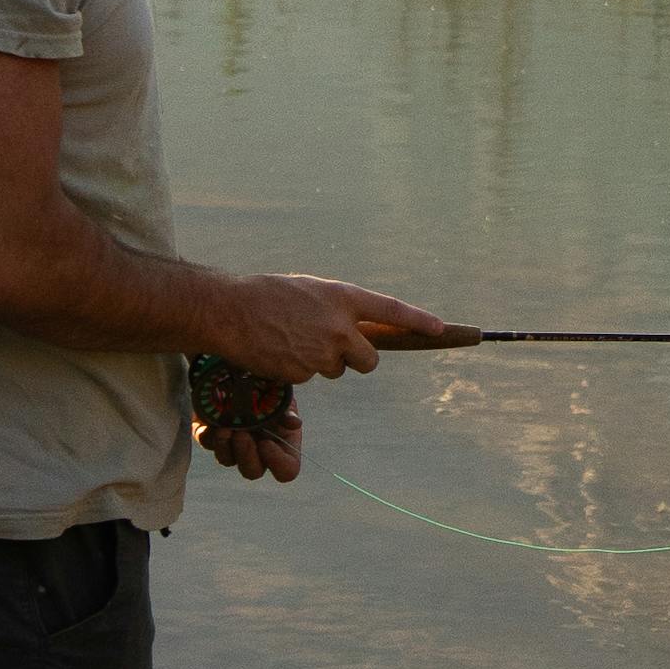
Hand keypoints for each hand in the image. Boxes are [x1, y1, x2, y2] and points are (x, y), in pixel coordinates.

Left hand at [191, 360, 304, 483]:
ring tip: (226, 428)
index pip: (286, 470)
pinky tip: (213, 423)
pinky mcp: (211, 434)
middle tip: (242, 435)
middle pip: (253, 472)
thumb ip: (286, 411)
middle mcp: (257, 449)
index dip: (278, 463)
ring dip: (226, 448)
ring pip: (227, 460)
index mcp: (281, 443)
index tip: (266, 442)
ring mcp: (232, 444)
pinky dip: (210, 436)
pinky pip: (208, 444)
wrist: (241, 367)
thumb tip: (294, 424)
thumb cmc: (268, 383)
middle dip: (247, 456)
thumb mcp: (281, 394)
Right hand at [209, 274, 482, 390]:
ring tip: (291, 340)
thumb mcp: (308, 291)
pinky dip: (297, 369)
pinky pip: (309, 377)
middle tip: (336, 349)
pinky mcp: (303, 372)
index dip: (418, 321)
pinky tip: (277, 351)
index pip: (390, 310)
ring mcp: (322, 352)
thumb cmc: (266, 295)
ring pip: (336, 370)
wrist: (228, 311)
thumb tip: (354, 331)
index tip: (441, 329)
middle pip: (369, 360)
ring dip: (321, 362)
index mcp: (341, 297)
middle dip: (358, 360)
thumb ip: (335, 309)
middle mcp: (339, 326)